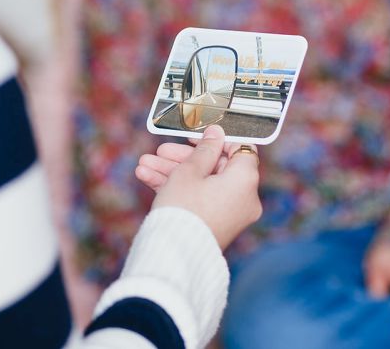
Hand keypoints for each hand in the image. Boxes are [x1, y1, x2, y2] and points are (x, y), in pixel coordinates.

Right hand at [138, 125, 261, 249]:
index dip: (217, 140)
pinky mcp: (216, 225)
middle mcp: (244, 197)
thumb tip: (216, 134)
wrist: (173, 256)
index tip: (195, 137)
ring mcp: (231, 214)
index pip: (240, 149)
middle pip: (216, 167)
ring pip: (202, 184)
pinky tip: (147, 178)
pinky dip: (179, 190)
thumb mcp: (190, 171)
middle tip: (160, 151)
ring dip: (173, 172)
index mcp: (246, 179)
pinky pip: (200, 200)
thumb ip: (204, 149)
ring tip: (144, 165)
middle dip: (183, 158)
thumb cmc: (183, 209)